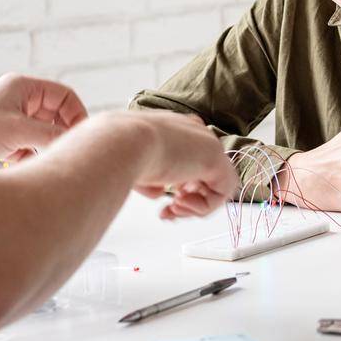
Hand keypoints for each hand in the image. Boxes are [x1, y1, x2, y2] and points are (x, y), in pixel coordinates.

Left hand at [0, 73, 88, 167]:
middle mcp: (16, 102)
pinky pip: (26, 150)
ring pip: (41, 136)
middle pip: (55, 117)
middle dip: (57, 137)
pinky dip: (26, 160)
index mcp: (22, 88)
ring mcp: (7, 123)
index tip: (79, 140)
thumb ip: (51, 135)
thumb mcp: (16, 132)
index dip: (77, 116)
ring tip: (32, 162)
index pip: (65, 96)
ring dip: (40, 150)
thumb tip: (80, 142)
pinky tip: (15, 168)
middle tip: (59, 155)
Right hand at [124, 112, 241, 218]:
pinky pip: (222, 192)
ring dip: (196, 205)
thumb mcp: (134, 165)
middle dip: (187, 199)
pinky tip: (180, 204)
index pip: (188, 160)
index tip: (164, 205)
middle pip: (203, 174)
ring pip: (215, 184)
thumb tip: (158, 192)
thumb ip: (151, 178)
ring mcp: (207, 144)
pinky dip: (203, 206)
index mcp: (174, 129)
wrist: (122, 143)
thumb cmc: (118, 150)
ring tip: (174, 208)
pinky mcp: (216, 159)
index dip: (177, 187)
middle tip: (169, 211)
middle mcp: (193, 133)